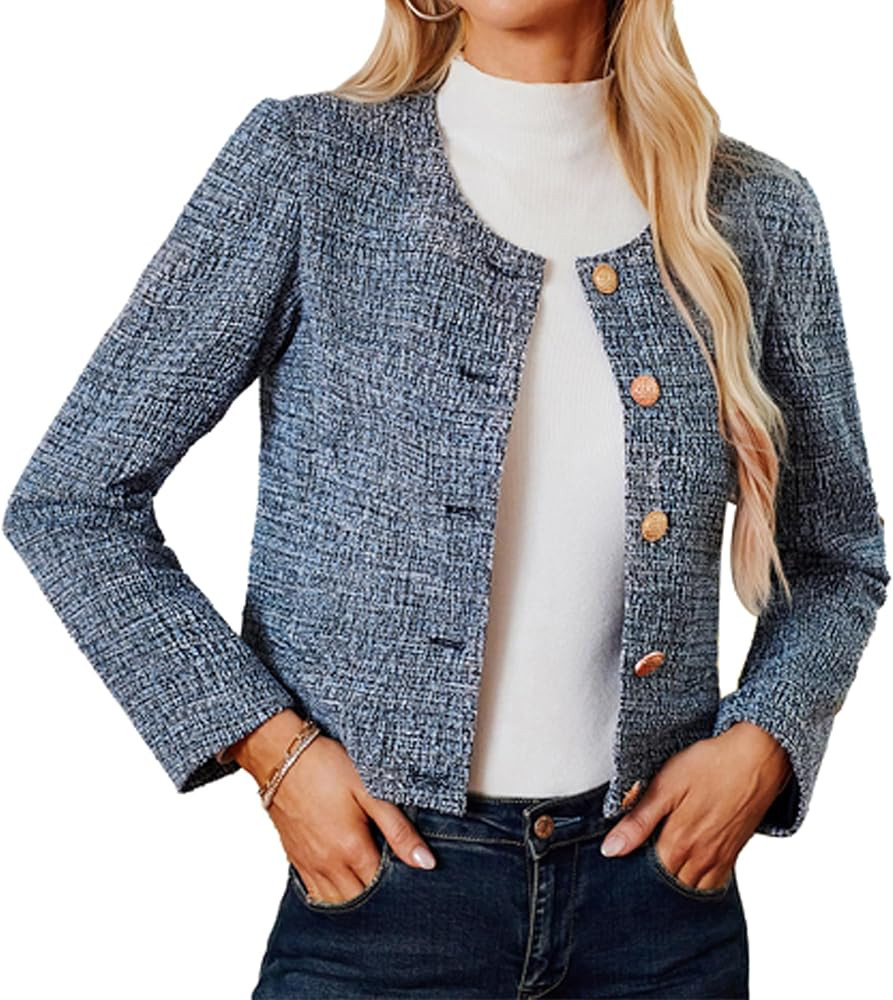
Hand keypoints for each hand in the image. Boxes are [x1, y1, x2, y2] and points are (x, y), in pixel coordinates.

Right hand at [234, 711, 437, 904]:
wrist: (280, 756)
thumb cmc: (326, 766)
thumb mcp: (369, 790)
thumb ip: (398, 829)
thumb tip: (426, 863)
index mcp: (350, 849)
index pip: (383, 887)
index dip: (401, 885)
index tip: (413, 877)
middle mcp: (328, 865)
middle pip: (360, 901)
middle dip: (379, 898)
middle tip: (396, 883)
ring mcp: (309, 864)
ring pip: (336, 902)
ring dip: (355, 899)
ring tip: (372, 884)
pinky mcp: (295, 858)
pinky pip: (315, 893)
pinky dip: (332, 895)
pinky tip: (345, 883)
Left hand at [599, 721, 792, 890]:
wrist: (757, 758)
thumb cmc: (710, 765)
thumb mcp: (666, 786)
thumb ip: (639, 821)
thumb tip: (611, 850)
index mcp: (679, 843)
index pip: (646, 875)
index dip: (631, 869)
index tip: (621, 859)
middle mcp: (701, 859)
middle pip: (669, 886)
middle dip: (651, 880)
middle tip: (638, 862)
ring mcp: (720, 859)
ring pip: (691, 889)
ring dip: (674, 884)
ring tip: (660, 865)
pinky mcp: (733, 854)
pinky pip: (713, 884)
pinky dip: (697, 883)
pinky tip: (686, 868)